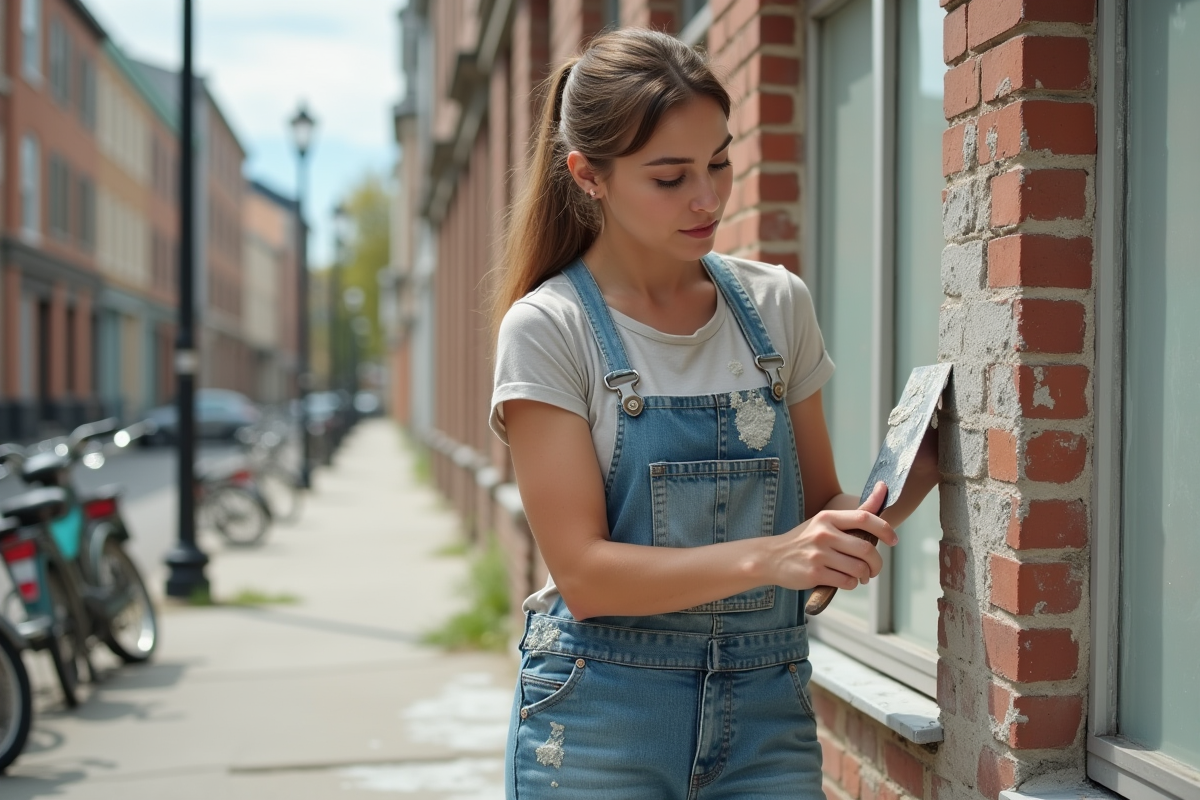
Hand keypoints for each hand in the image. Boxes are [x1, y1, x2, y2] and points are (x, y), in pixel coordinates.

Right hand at [769, 482, 898, 590]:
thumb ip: (857, 512)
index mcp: (828, 518)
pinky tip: (844, 580)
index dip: (885, 529)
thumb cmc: (806, 540)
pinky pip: (847, 582)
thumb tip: (883, 487)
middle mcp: (823, 534)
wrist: (771, 558)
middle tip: (874, 568)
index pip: (864, 518)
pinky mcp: (814, 573)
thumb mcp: (827, 522)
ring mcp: (818, 554)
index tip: (894, 540)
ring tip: (861, 576)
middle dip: (877, 563)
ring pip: (859, 568)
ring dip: (865, 575)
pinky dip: (851, 584)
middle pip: (866, 548)